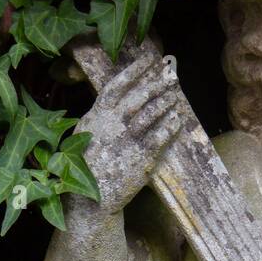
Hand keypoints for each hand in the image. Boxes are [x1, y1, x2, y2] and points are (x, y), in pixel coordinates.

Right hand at [76, 50, 185, 213]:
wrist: (91, 200)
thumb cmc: (87, 165)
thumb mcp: (84, 134)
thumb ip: (98, 115)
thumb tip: (112, 97)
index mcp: (97, 116)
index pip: (117, 86)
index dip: (133, 71)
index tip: (147, 60)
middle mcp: (112, 125)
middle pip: (138, 96)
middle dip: (156, 83)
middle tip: (170, 74)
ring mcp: (128, 141)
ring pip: (152, 113)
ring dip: (165, 101)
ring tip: (174, 95)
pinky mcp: (142, 158)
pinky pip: (161, 135)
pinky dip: (171, 125)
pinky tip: (177, 119)